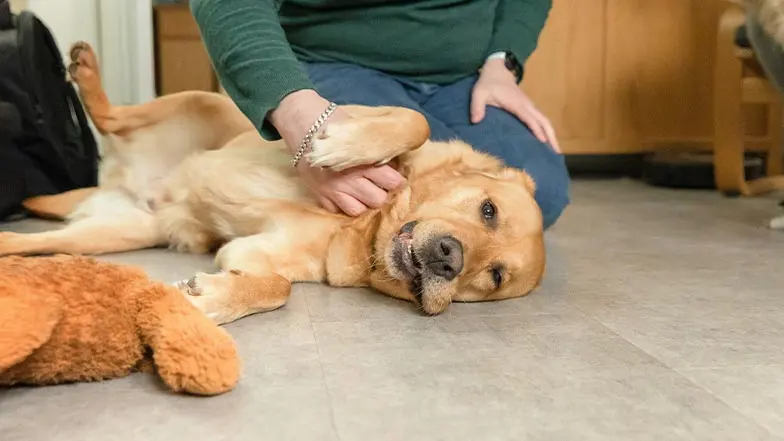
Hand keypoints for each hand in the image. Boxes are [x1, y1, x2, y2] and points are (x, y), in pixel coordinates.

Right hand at [269, 90, 405, 215]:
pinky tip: (344, 195)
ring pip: (358, 210)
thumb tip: (390, 160)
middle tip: (379, 186)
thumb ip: (373, 149)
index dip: (396, 181)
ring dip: (362, 203)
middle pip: (378, 200)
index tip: (395, 179)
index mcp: (362, 162)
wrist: (301, 122)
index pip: (391, 182)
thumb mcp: (358, 132)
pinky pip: (336, 210)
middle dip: (381, 193)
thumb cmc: (333, 123)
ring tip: (362, 193)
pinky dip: (342, 205)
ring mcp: (333, 189)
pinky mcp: (319, 194)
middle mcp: (349, 180)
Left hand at [471, 58, 560, 152]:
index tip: (543, 142)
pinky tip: (546, 142)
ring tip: (555, 152)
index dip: (536, 130)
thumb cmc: (488, 83)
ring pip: (544, 121)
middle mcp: (527, 105)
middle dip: (551, 136)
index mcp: (516, 103)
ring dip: (551, 134)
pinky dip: (546, 130)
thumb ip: (476, 107)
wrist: (498, 69)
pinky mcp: (529, 107)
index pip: (529, 118)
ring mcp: (529, 106)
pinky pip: (540, 120)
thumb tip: (476, 121)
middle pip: (544, 121)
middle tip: (556, 153)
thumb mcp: (478, 93)